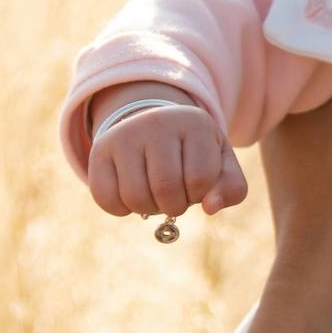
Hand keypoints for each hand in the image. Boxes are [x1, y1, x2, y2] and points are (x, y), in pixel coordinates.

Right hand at [87, 102, 249, 218]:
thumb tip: (210, 207)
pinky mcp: (100, 150)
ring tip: (155, 195)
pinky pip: (106, 198)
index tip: (196, 186)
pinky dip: (122, 210)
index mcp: (195, 124)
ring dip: (149, 209)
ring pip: (135, 197)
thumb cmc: (194, 154)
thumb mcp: (221, 164)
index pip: (200, 178)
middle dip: (175, 205)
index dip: (199, 194)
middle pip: (166, 189)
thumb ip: (231, 188)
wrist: (155, 127)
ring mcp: (125, 135)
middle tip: (175, 196)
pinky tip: (132, 197)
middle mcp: (157, 122)